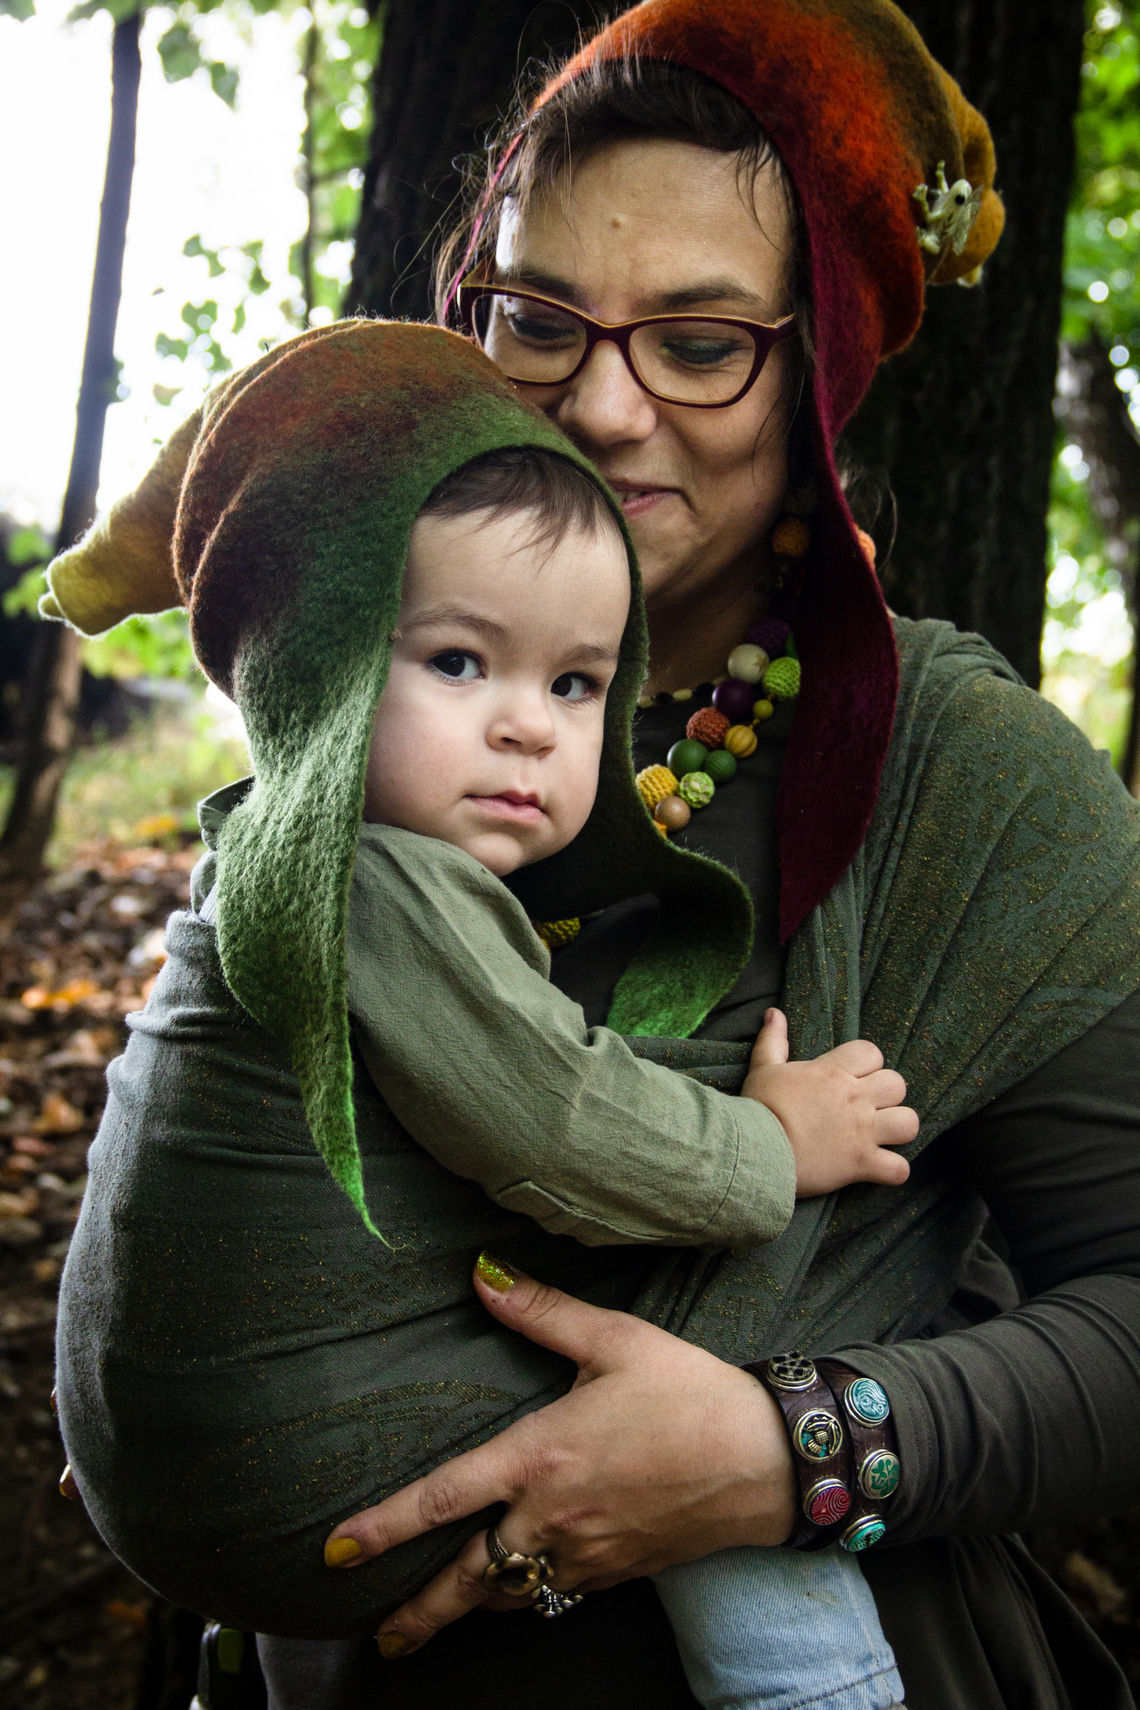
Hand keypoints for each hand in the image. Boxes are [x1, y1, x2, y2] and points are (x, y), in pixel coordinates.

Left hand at [324, 1258, 795, 1656]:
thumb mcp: (617, 1340)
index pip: (445, 1498)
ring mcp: (588, 1552)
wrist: (768, 1459)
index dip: (386, 1526)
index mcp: (542, 1456)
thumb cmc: (691, 1392)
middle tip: (381, 1635)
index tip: (338, 1549)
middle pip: (469, 1577)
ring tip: (428, 1624)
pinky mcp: (619, 1571)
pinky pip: (557, 1590)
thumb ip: (543, 1312)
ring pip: (512, 1592)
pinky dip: (526, 1595)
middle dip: (419, 1612)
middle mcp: (555, 1515)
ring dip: (468, 1609)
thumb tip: (482, 1273)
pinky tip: (518, 1588)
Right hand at [745, 1008, 916, 1195]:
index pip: (871, 1052)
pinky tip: (880, 1169)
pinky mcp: (863, 1164)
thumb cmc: (760, 1108)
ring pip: (908, 1123)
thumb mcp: (763, 1068)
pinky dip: (893, 1171)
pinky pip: (899, 1169)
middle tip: (868, 1106)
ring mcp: (863, 1132)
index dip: (867, 1063)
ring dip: (899, 1128)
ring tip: (883, 1135)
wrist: (757, 1150)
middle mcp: (855, 1099)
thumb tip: (774, 1012)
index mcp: (834, 1073)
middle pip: (897, 1084)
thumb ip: (773, 1040)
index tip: (853, 1076)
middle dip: (887, 1094)